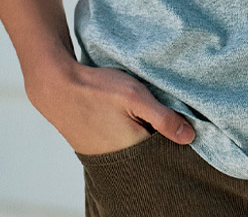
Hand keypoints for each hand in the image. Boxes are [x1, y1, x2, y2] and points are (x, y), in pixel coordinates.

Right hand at [25, 58, 195, 155]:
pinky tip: (119, 115)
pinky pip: (118, 145)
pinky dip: (123, 132)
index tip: (174, 114)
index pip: (165, 148)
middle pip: (149, 149)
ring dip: (138, 131)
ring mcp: (105, 156)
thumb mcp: (135, 96)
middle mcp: (120, 160)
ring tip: (132, 111)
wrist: (57, 87)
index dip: (172, 131)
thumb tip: (190, 137)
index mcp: (134, 149)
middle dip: (154, 132)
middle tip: (149, 109)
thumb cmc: (97, 89)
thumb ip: (163, 118)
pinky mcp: (94, 150)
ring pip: (134, 146)